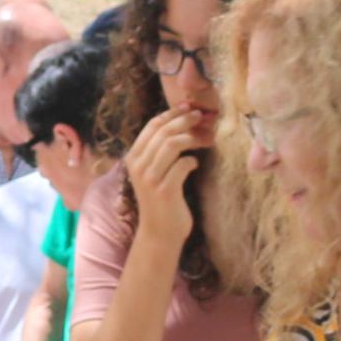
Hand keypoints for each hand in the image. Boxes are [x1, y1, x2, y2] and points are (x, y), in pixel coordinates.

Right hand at [124, 107, 209, 241]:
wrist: (159, 233)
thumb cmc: (162, 200)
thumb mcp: (154, 171)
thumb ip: (160, 150)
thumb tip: (182, 122)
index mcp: (133, 157)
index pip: (152, 126)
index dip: (172, 113)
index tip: (189, 107)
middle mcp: (138, 166)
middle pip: (163, 131)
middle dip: (185, 120)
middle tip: (202, 117)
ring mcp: (150, 179)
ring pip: (172, 144)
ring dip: (193, 138)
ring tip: (206, 140)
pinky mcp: (164, 190)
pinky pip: (182, 165)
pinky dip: (192, 161)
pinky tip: (196, 164)